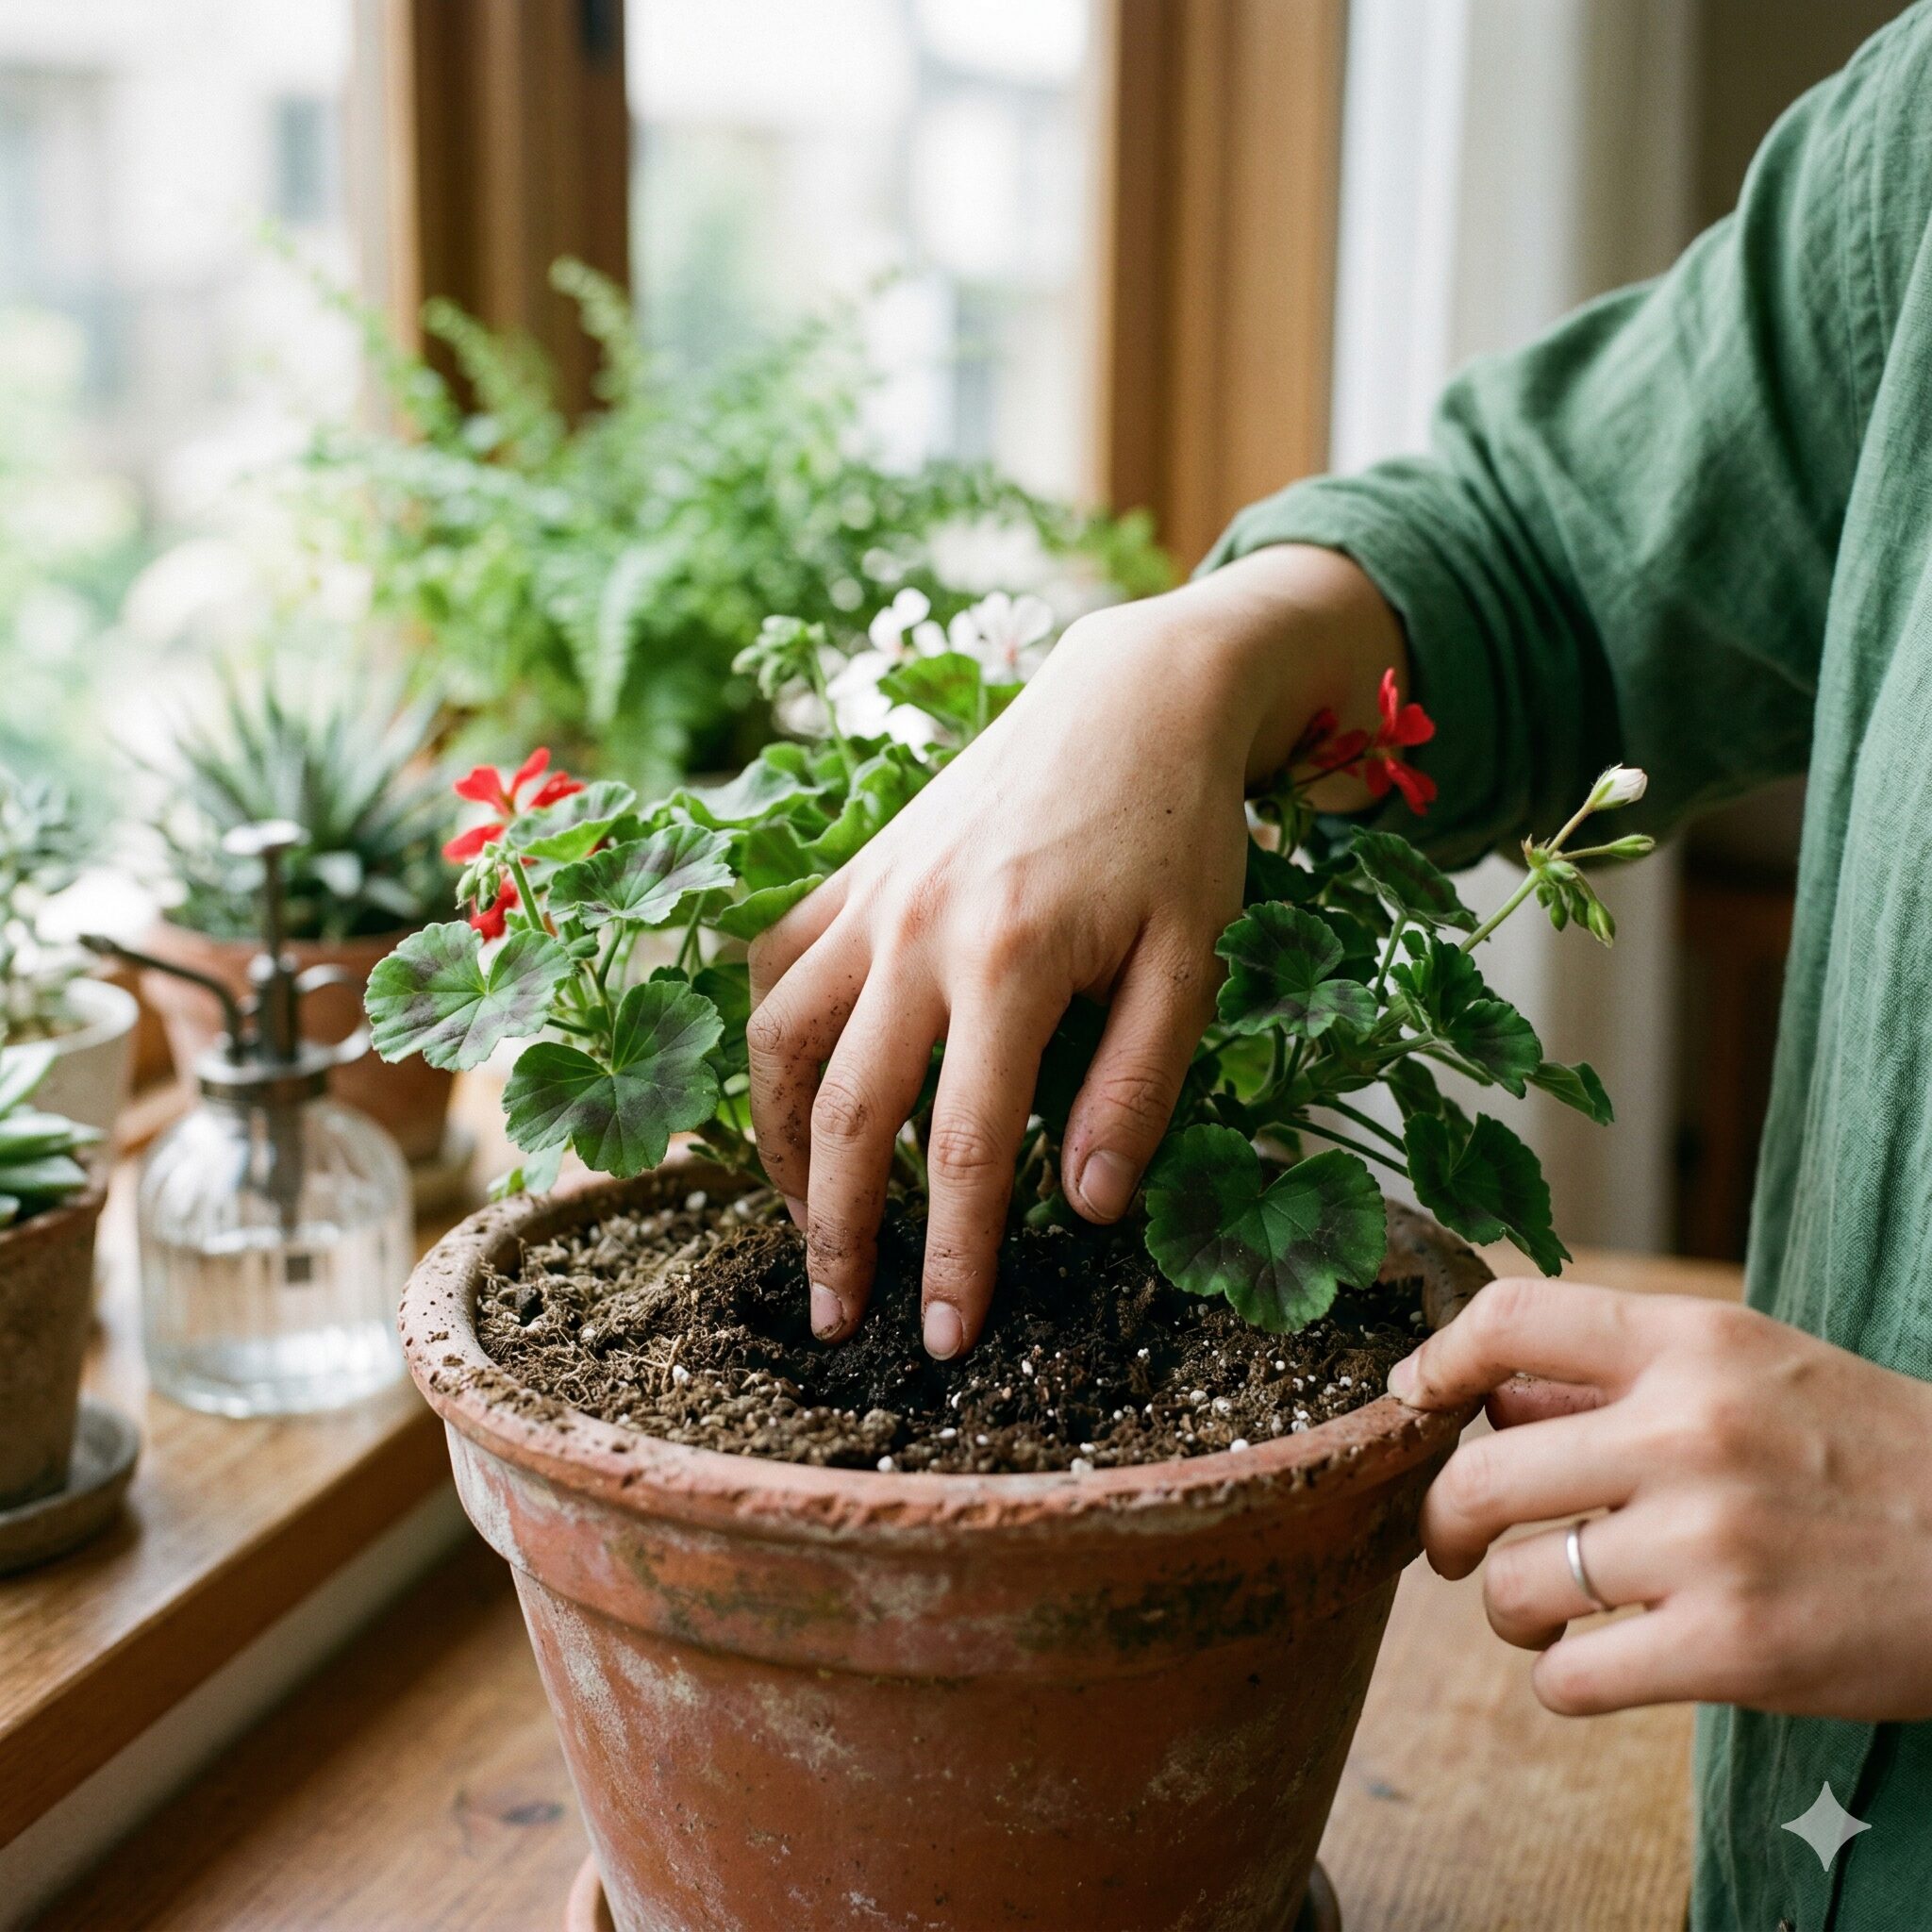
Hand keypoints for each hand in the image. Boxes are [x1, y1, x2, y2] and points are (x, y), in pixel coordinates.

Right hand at [746, 546, 1401, 1357]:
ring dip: (776, 1143)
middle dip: (835, 1233)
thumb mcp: (1194, 959)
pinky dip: (770, 1036)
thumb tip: (1087, 1207)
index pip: (958, 1148)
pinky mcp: (857, 867)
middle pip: (840, 1112)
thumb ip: (1137, 1085)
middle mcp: (914, 931)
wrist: (1137, 691)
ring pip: (778, 1039)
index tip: (944, 1339)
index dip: (948, 1257)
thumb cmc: (1180, 830)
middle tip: (841, 1320)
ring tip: (806, 1219)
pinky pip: (777, 962)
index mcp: (1007, 963)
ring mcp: (872, 894)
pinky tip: (795, 1086)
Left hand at [1390, 1278, 1931, 1720]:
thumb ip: (1615, 1378)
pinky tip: (1594, 1665)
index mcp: (1693, 1344)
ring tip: (1544, 1613)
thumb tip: (1483, 1397)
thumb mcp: (1752, 1368)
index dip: (1434, 1363)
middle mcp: (1691, 1431)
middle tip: (1456, 1546)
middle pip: (1477, 1475)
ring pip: (1511, 1587)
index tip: (1412, 1401)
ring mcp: (1711, 1543)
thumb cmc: (1866, 1453)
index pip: (1510, 1321)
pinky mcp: (1735, 1650)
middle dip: (1441, 1524)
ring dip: (1506, 1612)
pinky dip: (1559, 1680)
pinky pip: (1568, 1678)